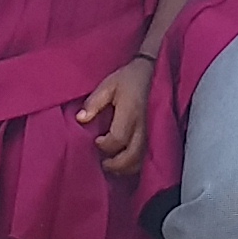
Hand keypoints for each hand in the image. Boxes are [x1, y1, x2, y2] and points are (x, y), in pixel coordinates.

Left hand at [75, 56, 154, 170]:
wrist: (154, 70)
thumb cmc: (129, 78)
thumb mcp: (108, 84)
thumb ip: (94, 102)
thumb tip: (80, 119)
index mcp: (130, 114)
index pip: (117, 139)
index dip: (105, 145)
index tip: (96, 141)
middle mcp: (144, 127)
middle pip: (131, 157)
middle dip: (115, 165)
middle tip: (103, 163)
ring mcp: (153, 133)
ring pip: (141, 161)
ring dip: (126, 168)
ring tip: (113, 164)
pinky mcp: (157, 135)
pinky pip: (148, 157)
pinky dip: (136, 164)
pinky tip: (126, 162)